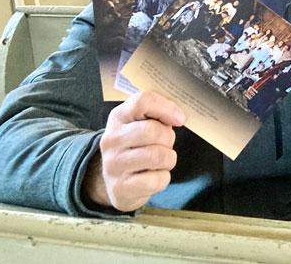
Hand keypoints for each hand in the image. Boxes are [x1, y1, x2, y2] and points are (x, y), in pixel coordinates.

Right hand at [83, 91, 184, 211]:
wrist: (118, 183)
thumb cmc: (138, 147)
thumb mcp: (142, 125)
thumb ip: (157, 115)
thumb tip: (177, 117)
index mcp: (118, 117)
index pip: (142, 102)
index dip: (166, 108)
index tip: (179, 119)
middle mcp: (111, 139)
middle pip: (152, 131)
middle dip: (169, 139)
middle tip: (166, 145)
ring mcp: (113, 165)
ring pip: (158, 156)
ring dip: (169, 159)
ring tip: (161, 161)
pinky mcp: (120, 188)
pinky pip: (157, 179)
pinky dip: (163, 178)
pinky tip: (154, 176)